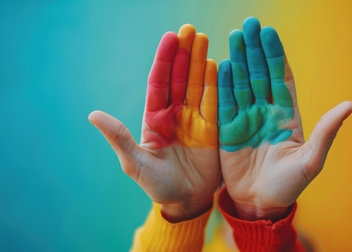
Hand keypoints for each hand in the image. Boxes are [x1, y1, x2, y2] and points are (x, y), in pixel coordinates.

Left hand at [89, 25, 219, 221]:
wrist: (186, 201)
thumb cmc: (158, 185)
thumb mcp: (135, 163)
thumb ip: (118, 137)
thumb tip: (92, 115)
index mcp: (155, 118)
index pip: (159, 83)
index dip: (164, 60)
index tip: (170, 37)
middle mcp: (175, 114)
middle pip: (180, 78)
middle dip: (184, 54)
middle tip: (189, 30)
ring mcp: (196, 120)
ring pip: (198, 85)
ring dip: (200, 62)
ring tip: (203, 39)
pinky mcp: (214, 129)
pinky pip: (216, 103)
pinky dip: (218, 85)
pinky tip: (219, 66)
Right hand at [218, 17, 351, 220]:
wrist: (261, 203)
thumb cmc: (290, 185)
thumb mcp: (312, 160)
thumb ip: (326, 132)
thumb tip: (349, 104)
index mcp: (287, 115)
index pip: (281, 78)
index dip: (275, 56)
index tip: (269, 33)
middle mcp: (265, 112)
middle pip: (259, 74)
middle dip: (254, 50)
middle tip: (248, 25)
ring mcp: (245, 119)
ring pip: (240, 83)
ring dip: (237, 60)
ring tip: (234, 37)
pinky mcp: (226, 131)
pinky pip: (223, 104)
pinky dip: (221, 86)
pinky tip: (219, 66)